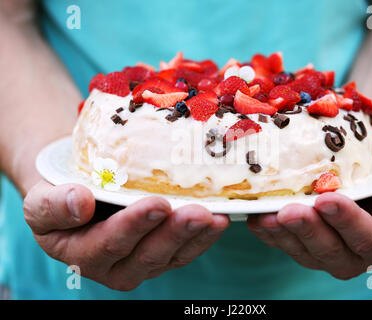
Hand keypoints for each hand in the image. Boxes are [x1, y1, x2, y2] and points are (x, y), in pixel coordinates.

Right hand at [23, 180, 228, 290]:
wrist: (78, 197)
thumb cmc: (60, 197)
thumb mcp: (40, 201)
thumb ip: (53, 206)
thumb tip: (80, 202)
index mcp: (83, 255)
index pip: (110, 243)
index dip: (134, 225)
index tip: (157, 204)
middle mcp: (115, 267)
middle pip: (148, 254)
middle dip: (174, 233)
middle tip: (198, 212)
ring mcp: (143, 262)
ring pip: (172, 256)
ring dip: (195, 236)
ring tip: (215, 217)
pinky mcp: (164, 254)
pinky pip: (186, 251)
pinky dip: (204, 237)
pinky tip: (218, 220)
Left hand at [247, 169, 371, 279]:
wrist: (369, 185)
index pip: (369, 239)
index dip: (348, 222)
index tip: (329, 200)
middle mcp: (352, 254)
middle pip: (329, 251)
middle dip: (308, 231)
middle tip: (289, 212)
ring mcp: (322, 251)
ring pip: (300, 250)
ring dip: (281, 233)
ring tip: (264, 215)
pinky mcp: (299, 243)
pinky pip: (281, 242)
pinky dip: (266, 231)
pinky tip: (254, 216)